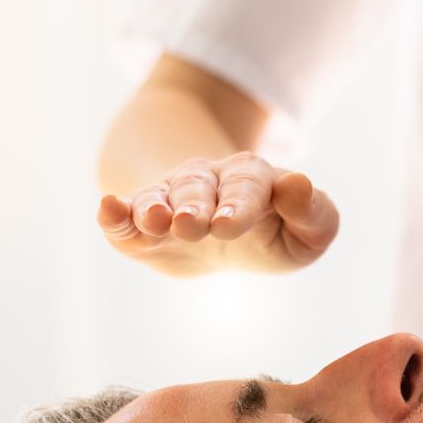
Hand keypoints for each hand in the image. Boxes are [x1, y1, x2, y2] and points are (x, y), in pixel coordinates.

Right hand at [97, 152, 339, 275]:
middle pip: (198, 188)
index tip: (229, 226)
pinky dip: (114, 213)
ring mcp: (170, 198)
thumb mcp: (308, 233)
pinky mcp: (140, 223)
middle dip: (194, 206)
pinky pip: (124, 216)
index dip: (238, 204)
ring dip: (155, 208)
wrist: (227, 243)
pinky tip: (107, 208)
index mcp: (252, 179)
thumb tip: (299, 182)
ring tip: (154, 221)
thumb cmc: (275, 235)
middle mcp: (207, 181)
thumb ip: (314, 213)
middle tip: (190, 225)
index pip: (247, 186)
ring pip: (159, 198)